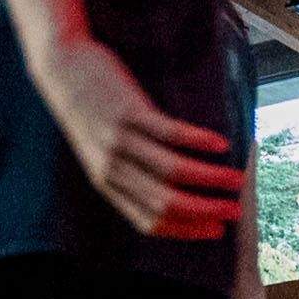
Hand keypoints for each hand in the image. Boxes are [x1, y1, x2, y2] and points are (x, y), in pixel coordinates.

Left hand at [35, 37, 244, 239]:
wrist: (60, 69)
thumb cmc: (86, 109)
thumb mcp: (99, 150)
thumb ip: (127, 172)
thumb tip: (169, 188)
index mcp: (106, 183)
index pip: (149, 221)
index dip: (186, 229)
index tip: (216, 229)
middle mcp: (112, 168)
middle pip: (166, 201)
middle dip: (206, 210)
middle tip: (235, 210)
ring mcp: (120, 140)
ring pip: (173, 170)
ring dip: (211, 178)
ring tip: (237, 179)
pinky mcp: (129, 112)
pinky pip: (171, 133)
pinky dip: (200, 141)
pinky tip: (221, 144)